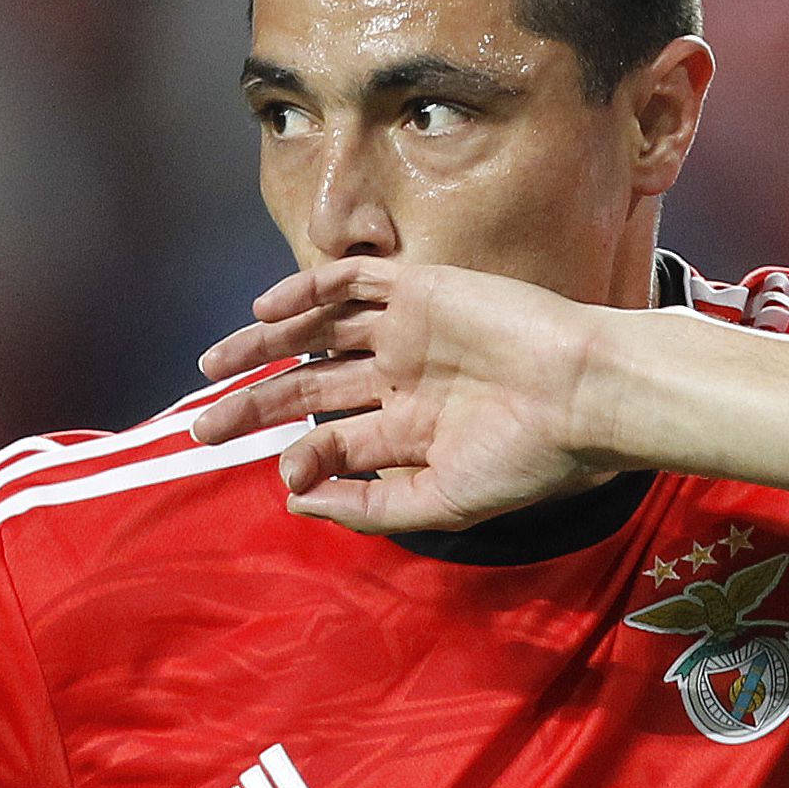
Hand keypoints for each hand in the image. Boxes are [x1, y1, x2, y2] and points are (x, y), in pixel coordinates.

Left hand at [191, 257, 616, 534]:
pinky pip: (354, 279)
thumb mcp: (441, 503)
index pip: (334, 439)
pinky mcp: (423, 288)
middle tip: (203, 427)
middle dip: (254, 405)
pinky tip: (269, 310)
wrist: (585, 394)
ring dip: (263, 343)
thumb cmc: (528, 457)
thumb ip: (368, 509)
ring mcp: (411, 331)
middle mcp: (404, 379)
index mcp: (411, 432)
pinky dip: (307, 288)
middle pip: (311, 385)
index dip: (299, 454)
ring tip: (214, 365)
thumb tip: (295, 502)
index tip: (285, 472)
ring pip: (319, 329)